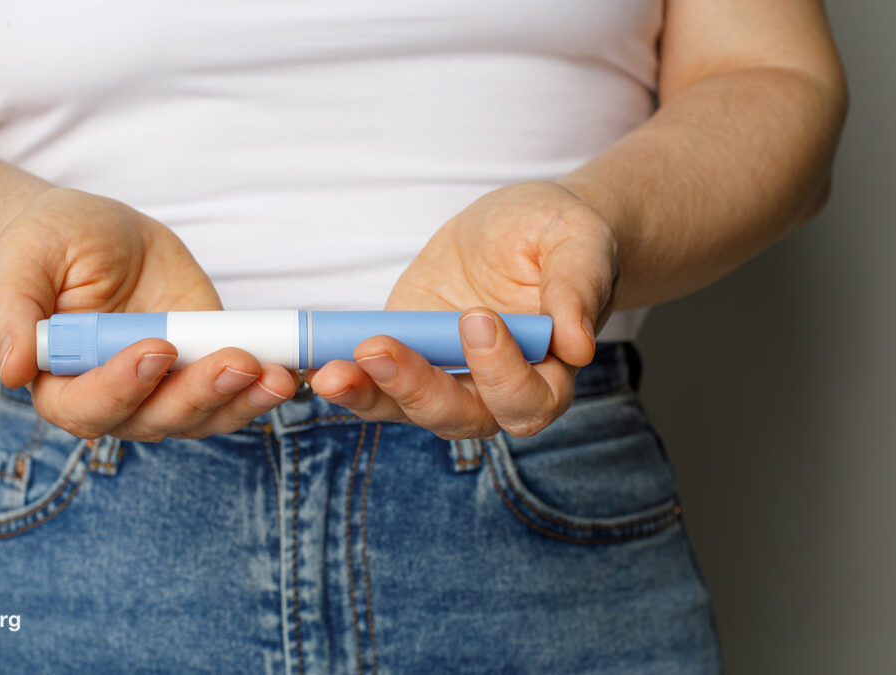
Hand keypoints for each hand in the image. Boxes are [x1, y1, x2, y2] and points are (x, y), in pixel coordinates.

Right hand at [0, 188, 297, 440]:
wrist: (91, 235)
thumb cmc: (47, 246)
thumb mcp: (22, 258)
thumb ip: (13, 310)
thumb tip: (10, 370)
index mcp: (59, 383)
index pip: (87, 405)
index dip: (122, 385)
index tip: (155, 349)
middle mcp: (114, 400)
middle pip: (155, 420)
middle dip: (199, 394)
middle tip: (237, 362)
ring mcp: (164, 389)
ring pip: (202, 416)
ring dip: (242, 401)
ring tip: (276, 375)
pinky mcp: (202, 368)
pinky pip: (233, 393)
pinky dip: (261, 388)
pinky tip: (287, 371)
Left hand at [306, 182, 618, 439]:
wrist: (523, 228)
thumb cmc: (560, 236)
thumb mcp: (578, 243)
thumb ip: (577, 289)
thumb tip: (577, 345)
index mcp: (549, 373)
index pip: (527, 397)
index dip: (501, 371)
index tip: (478, 320)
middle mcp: (495, 392)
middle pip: (459, 417)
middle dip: (416, 389)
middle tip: (380, 350)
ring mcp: (445, 379)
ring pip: (407, 409)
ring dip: (368, 393)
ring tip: (331, 372)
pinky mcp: (405, 359)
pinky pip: (374, 383)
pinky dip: (346, 377)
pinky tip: (317, 363)